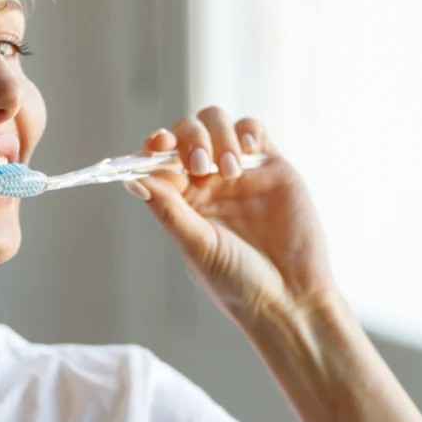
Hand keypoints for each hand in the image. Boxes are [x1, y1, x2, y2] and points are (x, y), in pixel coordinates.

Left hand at [126, 107, 336, 326]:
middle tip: (201, 166)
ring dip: (217, 135)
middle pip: (186, 133)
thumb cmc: (237, 282)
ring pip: (217, 123)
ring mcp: (239, 172)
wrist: (289, 297)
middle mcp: (207, 182)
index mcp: (181, 200)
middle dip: (189, 139)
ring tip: (230, 170)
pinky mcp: (272, 167)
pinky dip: (246, 130)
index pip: (159, 159)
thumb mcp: (197, 246)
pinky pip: (254, 130)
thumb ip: (168, 210)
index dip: (154, 146)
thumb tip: (132, 180)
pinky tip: (247, 152)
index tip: (156, 145)